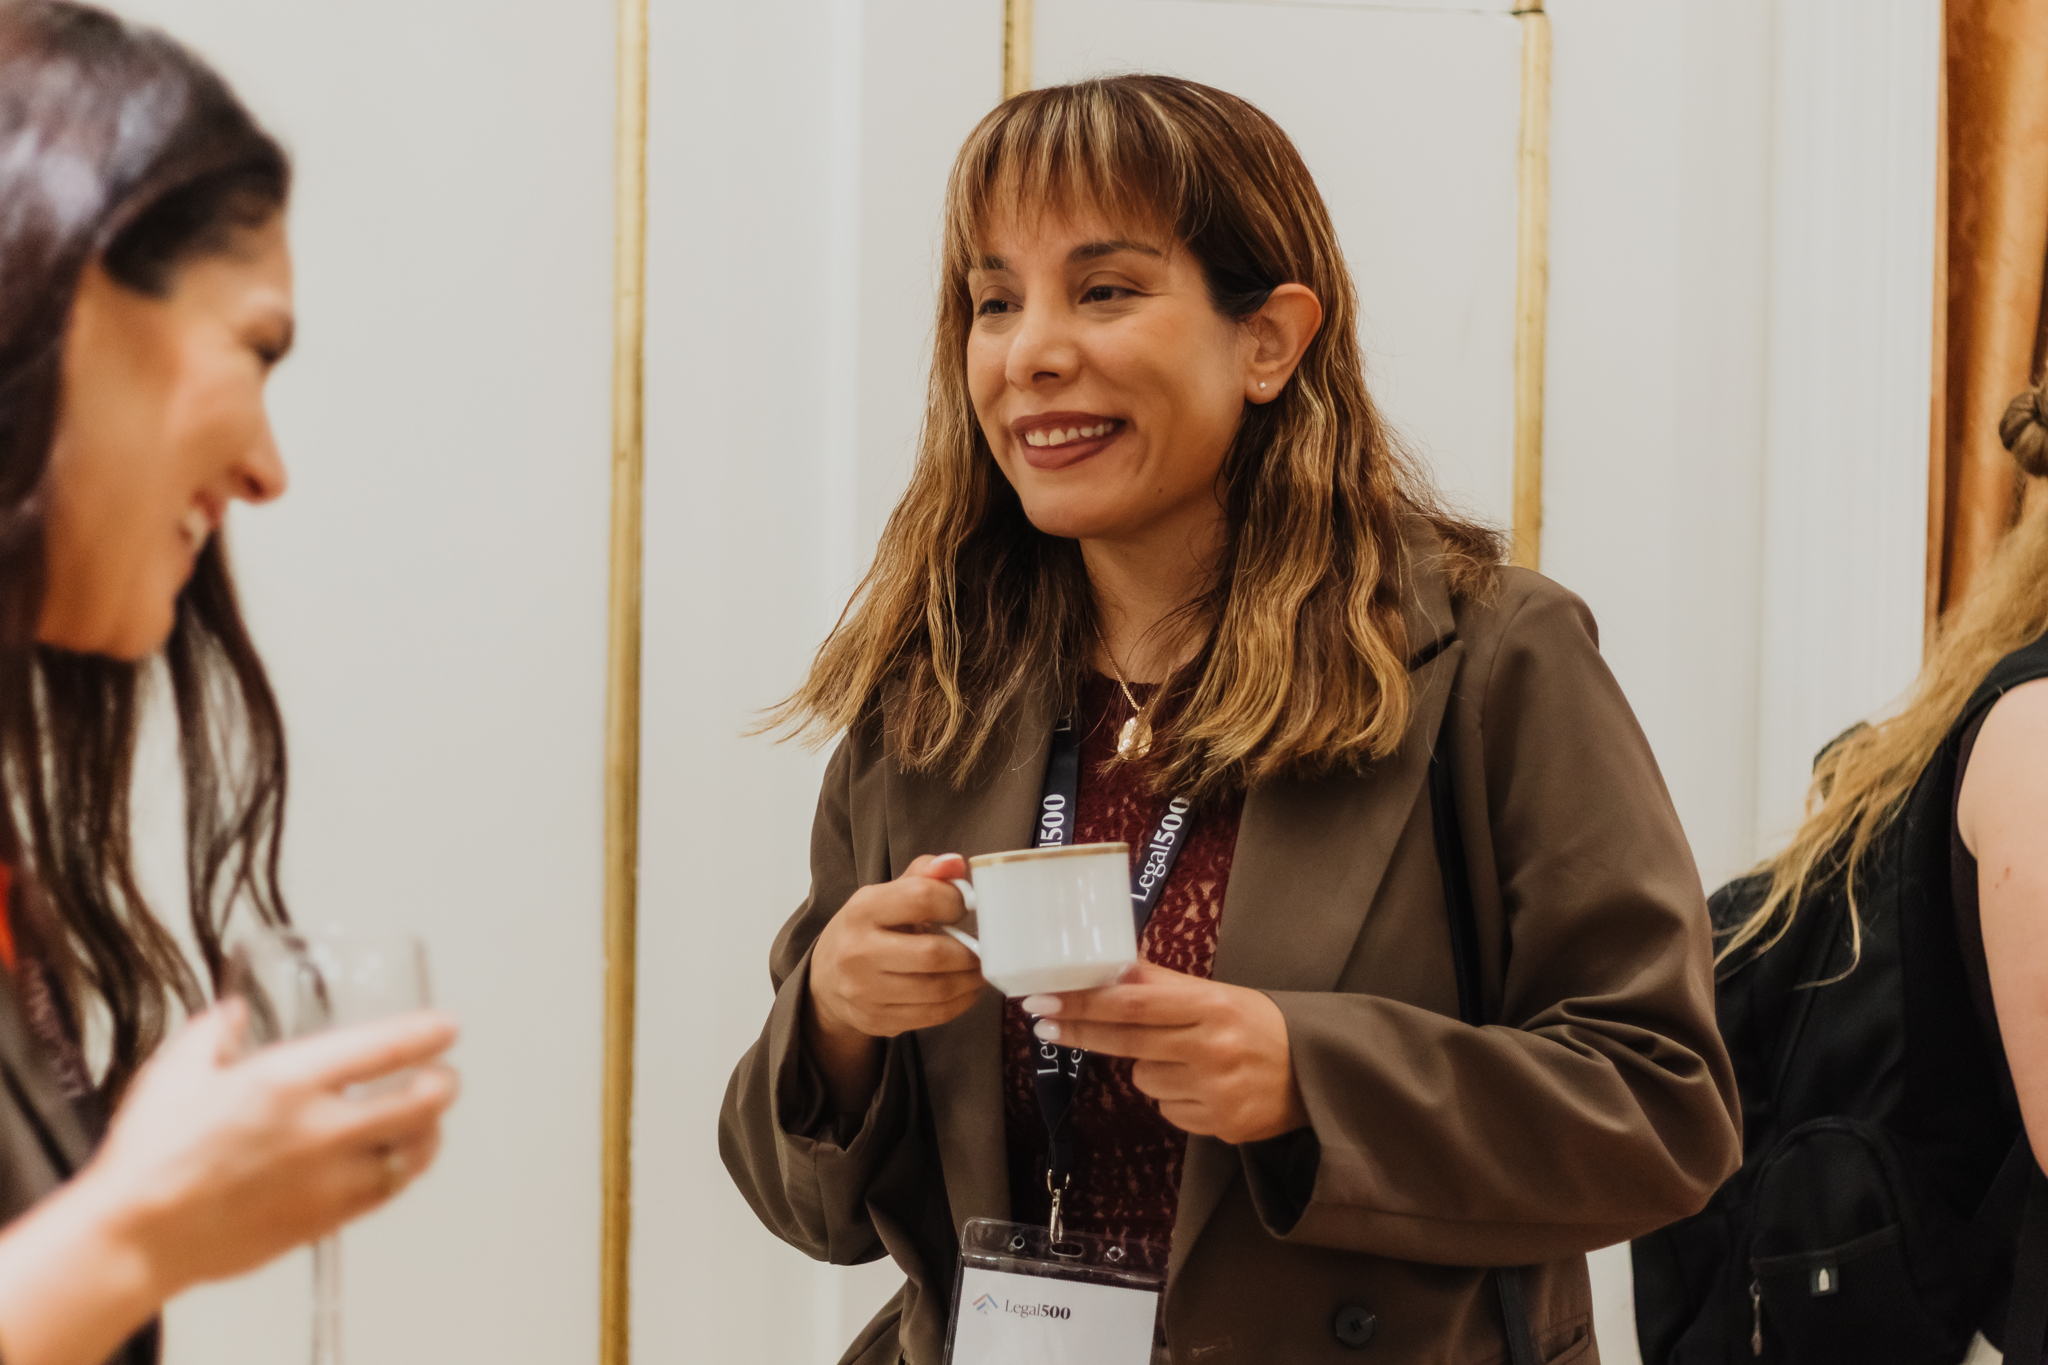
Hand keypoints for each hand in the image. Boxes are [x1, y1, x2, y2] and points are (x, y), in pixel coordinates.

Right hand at [0, 1002, 457, 1364]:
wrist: (137, 1237)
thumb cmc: (151, 1155)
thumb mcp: (175, 1071)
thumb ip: (214, 1030)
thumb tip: (239, 1009)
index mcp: (288, 1081)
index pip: (384, 1048)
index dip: (426, 1034)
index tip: (447, 1027)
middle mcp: (321, 1129)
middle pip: (422, 1103)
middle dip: (443, 1083)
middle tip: (442, 1075)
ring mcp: (329, 1179)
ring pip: (414, 1153)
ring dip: (429, 1131)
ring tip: (426, 1119)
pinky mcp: (325, 1220)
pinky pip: (387, 1193)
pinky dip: (401, 1172)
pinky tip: (394, 1161)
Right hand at [805, 854, 983, 1111]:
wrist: (825, 981)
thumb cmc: (868, 930)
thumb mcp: (886, 895)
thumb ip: (924, 875)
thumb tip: (956, 863)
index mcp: (862, 909)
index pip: (921, 898)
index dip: (954, 901)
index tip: (964, 907)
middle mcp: (858, 951)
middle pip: (933, 954)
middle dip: (970, 953)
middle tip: (984, 948)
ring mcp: (865, 991)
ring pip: (938, 990)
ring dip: (971, 980)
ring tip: (979, 969)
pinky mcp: (877, 1020)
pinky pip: (934, 1015)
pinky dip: (960, 1002)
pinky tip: (966, 989)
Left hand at [1024, 962, 1307, 1144]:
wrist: (1316, 1075)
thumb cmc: (1259, 1026)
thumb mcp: (1218, 994)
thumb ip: (1162, 985)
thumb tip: (1107, 968)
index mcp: (1212, 1006)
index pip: (1133, 1003)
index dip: (1084, 1002)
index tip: (1044, 998)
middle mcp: (1213, 1048)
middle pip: (1126, 1039)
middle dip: (1079, 1029)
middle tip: (1042, 1022)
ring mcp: (1216, 1091)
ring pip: (1144, 1078)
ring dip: (1150, 1067)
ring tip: (1190, 1059)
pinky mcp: (1219, 1125)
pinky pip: (1167, 1108)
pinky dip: (1175, 1096)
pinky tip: (1204, 1086)